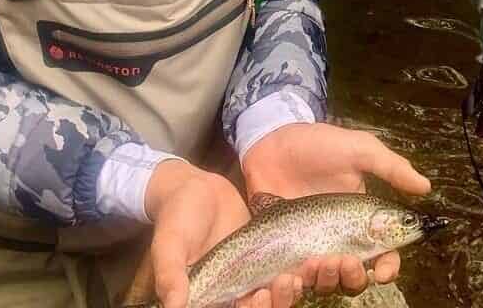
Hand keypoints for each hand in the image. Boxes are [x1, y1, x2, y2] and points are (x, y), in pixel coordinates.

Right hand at [145, 160, 293, 307]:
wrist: (194, 187)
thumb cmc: (175, 217)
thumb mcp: (169, 244)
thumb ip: (170, 274)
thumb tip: (173, 307)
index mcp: (207, 295)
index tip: (258, 296)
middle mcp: (231, 289)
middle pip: (259, 307)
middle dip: (276, 302)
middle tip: (284, 281)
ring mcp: (251, 271)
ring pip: (276, 292)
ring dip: (290, 289)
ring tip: (300, 272)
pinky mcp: (266, 251)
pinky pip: (285, 266)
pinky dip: (300, 268)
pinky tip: (314, 258)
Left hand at [241, 122, 431, 297]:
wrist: (271, 142)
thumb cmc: (319, 145)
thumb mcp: (359, 150)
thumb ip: (392, 168)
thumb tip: (426, 188)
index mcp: (361, 217)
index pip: (383, 252)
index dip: (388, 266)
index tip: (384, 271)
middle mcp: (338, 238)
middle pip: (356, 276)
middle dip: (355, 276)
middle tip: (346, 260)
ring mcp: (309, 247)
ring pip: (327, 283)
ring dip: (327, 279)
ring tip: (317, 260)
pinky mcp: (283, 252)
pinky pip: (293, 282)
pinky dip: (295, 286)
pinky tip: (292, 272)